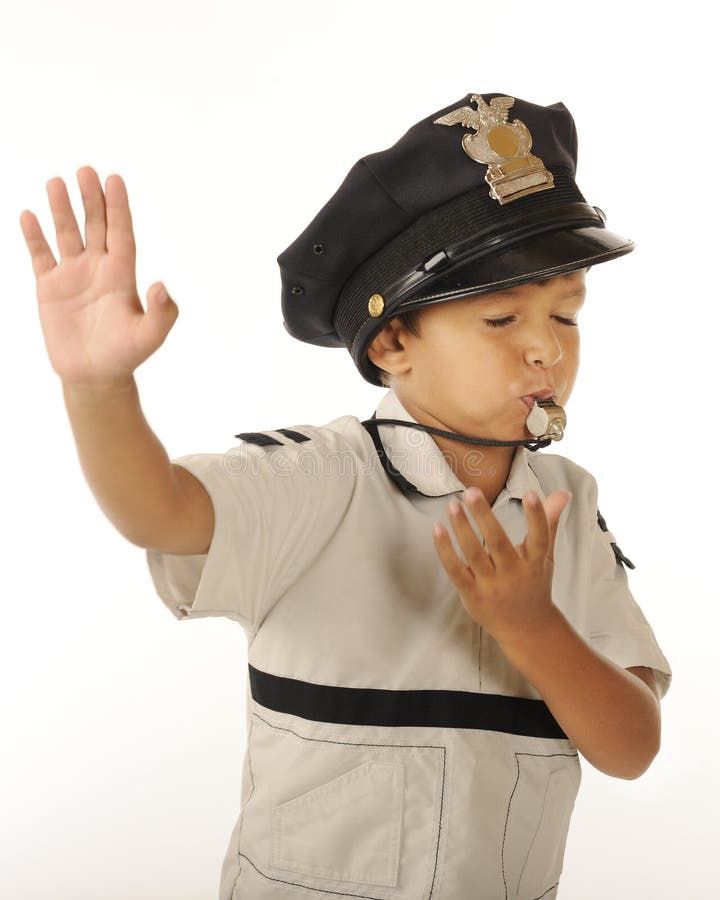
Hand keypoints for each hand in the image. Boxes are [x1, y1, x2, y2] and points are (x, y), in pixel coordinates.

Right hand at [20, 166, 177, 387]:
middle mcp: (98, 269)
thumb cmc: (126, 356)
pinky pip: (40, 255)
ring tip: (55, 182)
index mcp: (122, 275)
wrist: (94, 376)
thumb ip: (162, 313)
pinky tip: (29, 215)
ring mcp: (73, 275)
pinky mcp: (49, 287)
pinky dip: (34, 236)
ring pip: (66, 234)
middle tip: (85, 170)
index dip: (118, 207)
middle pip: (95, 225)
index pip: (121, 232)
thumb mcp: (150, 336)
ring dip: (61, 209)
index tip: (114, 179)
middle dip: (91, 199)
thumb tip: (162, 286)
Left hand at [433, 487, 571, 647]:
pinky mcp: (472, 595)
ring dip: (461, 528)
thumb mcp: (545, 556)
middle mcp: (514, 574)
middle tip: (471, 491)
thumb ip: (549, 522)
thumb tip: (562, 493)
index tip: (531, 493)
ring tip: (452, 505)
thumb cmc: (534, 584)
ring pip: (474, 553)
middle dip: (484, 515)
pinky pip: (455, 570)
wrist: (527, 630)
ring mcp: (492, 586)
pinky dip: (445, 550)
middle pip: (498, 542)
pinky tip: (438, 529)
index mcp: (535, 562)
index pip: (539, 537)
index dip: (537, 516)